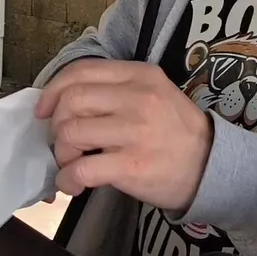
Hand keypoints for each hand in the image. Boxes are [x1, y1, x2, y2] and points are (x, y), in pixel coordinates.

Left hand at [34, 59, 213, 212]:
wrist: (211, 166)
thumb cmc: (177, 131)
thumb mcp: (156, 93)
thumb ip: (118, 90)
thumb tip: (66, 101)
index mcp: (140, 75)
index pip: (82, 71)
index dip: (54, 90)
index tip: (45, 110)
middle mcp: (138, 98)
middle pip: (71, 100)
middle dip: (56, 125)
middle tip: (63, 142)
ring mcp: (135, 131)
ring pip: (71, 133)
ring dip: (61, 153)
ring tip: (72, 164)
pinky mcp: (132, 165)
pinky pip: (81, 168)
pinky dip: (67, 179)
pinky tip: (73, 184)